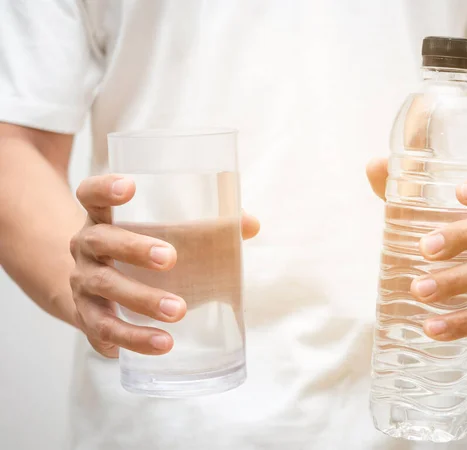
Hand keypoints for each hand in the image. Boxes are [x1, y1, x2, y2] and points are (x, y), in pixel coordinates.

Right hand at [69, 174, 259, 357]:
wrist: (95, 292)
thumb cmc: (138, 253)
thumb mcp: (160, 235)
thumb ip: (205, 228)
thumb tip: (249, 224)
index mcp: (103, 219)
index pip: (91, 195)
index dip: (105, 188)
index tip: (130, 186)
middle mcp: (86, 247)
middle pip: (101, 241)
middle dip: (134, 249)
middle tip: (171, 259)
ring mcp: (82, 282)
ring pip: (104, 287)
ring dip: (141, 300)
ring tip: (178, 311)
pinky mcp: (86, 316)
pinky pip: (105, 329)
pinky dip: (133, 338)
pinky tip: (162, 343)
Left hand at [367, 159, 466, 349]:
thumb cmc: (461, 237)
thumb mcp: (438, 213)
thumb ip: (406, 190)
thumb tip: (374, 166)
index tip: (461, 192)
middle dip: (461, 236)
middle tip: (424, 248)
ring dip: (457, 281)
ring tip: (420, 290)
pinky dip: (464, 323)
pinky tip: (434, 329)